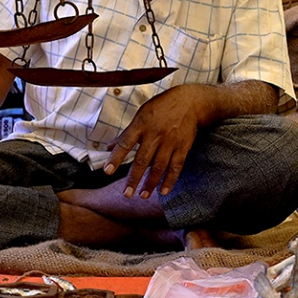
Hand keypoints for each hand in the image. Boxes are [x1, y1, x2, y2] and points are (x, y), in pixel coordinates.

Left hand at [104, 85, 209, 199]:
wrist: (190, 102)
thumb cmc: (161, 108)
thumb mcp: (141, 114)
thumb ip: (126, 133)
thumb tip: (108, 147)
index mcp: (141, 125)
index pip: (125, 143)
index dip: (116, 158)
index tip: (107, 171)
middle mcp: (155, 134)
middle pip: (142, 160)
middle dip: (134, 178)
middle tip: (126, 194)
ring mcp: (170, 142)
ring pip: (159, 166)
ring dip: (150, 183)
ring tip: (143, 195)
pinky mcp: (183, 147)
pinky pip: (176, 166)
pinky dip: (170, 180)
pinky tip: (164, 191)